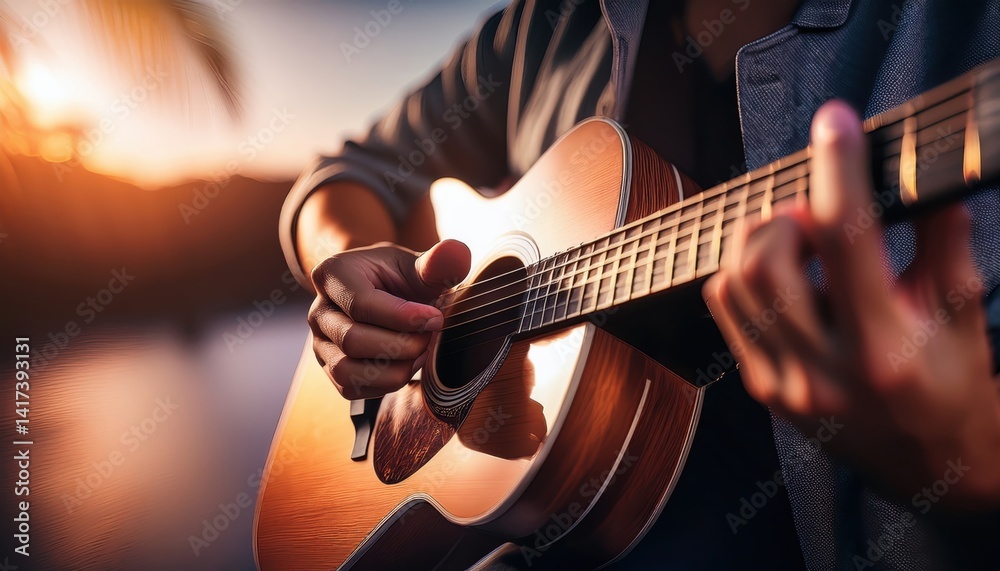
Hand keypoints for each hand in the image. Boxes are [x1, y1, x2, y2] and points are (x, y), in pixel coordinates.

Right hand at [308, 239, 470, 398]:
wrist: (390, 297)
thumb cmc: (403, 279)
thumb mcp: (420, 266)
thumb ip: (438, 262)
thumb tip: (457, 252)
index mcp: (333, 274)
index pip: (361, 304)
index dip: (403, 318)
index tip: (436, 318)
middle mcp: (318, 310)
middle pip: (353, 340)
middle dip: (402, 345)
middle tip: (430, 336)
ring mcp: (320, 342)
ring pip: (347, 370)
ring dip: (393, 369)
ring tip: (419, 353)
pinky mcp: (330, 368)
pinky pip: (351, 388)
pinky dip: (384, 383)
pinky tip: (406, 364)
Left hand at [703, 100, 999, 509]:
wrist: (934, 469)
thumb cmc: (954, 389)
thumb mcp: (964, 314)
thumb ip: (943, 240)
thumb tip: (922, 177)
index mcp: (887, 348)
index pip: (846, 238)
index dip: (837, 170)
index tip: (836, 123)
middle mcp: (826, 370)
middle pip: (767, 260)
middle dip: (785, 214)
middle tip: (813, 209)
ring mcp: (786, 386)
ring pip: (734, 284)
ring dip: (758, 242)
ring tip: (798, 239)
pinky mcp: (763, 392)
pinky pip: (728, 313)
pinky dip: (742, 275)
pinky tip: (779, 273)